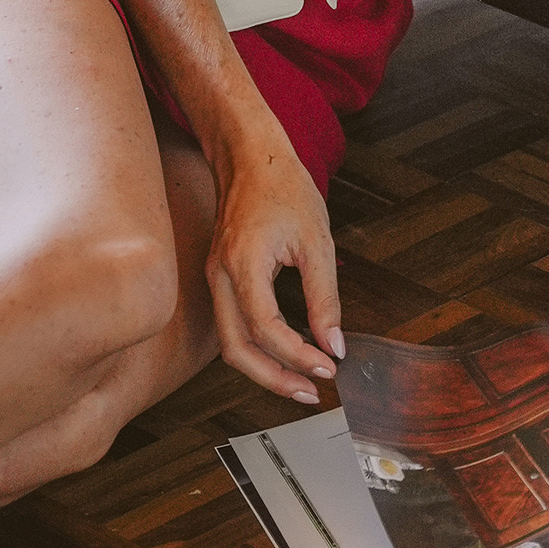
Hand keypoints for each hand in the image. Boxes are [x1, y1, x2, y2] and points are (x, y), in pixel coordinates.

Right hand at [204, 117, 345, 403]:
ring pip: (230, 344)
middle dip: (274, 380)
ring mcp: (215, 278)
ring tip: (302, 381)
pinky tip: (286, 353)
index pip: (266, 330)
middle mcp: (220, 276)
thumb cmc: (283, 188)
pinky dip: (258, 348)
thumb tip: (333, 345)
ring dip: (264, 369)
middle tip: (311, 392)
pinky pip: (232, 325)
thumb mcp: (317, 242)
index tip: (328, 366)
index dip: (298, 356)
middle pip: (236, 351)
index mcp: (243, 265)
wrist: (251, 156)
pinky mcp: (220, 278)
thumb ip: (325, 298)